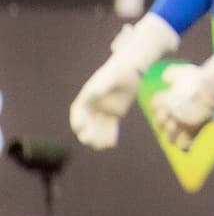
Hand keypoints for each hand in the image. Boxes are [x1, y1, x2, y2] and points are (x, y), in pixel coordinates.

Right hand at [69, 14, 179, 149]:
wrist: (133, 70)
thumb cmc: (118, 71)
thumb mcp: (108, 77)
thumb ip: (100, 86)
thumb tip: (90, 95)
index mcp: (87, 96)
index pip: (78, 111)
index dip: (77, 120)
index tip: (79, 128)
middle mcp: (93, 105)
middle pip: (87, 122)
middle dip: (88, 132)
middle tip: (89, 140)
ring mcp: (103, 110)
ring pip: (98, 127)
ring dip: (99, 137)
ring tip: (102, 145)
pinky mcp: (115, 114)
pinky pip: (110, 127)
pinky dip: (110, 135)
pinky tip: (112, 143)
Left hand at [151, 50, 213, 149]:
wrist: (210, 88)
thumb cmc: (196, 78)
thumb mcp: (180, 71)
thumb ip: (170, 74)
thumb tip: (165, 78)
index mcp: (163, 99)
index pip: (154, 106)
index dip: (157, 107)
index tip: (161, 107)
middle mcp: (168, 114)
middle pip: (159, 124)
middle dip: (162, 124)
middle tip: (169, 123)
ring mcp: (179, 124)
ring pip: (170, 137)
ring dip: (172, 137)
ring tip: (177, 137)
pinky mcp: (192, 131)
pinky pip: (185, 144)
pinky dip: (186, 145)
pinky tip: (188, 144)